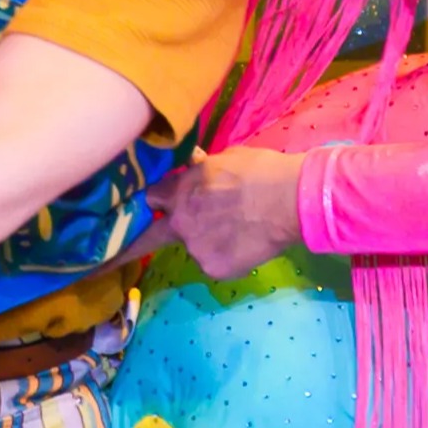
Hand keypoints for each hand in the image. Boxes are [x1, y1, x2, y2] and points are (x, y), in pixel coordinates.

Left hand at [149, 146, 307, 279]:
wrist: (290, 201)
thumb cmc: (261, 171)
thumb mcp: (225, 159)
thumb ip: (201, 170)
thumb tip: (195, 165)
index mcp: (178, 192)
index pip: (151, 199)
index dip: (158, 202)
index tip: (160, 206)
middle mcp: (179, 223)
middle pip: (152, 236)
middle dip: (148, 238)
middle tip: (137, 248)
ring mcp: (195, 249)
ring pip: (194, 247)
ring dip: (205, 242)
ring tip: (236, 232)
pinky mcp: (214, 269)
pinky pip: (214, 263)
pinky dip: (226, 257)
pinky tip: (246, 246)